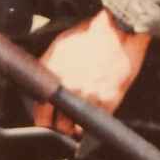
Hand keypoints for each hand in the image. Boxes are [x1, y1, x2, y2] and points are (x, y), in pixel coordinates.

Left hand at [33, 9, 150, 135]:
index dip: (44, 118)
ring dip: (77, 126)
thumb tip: (41, 86)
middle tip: (65, 118)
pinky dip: (94, 120)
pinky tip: (95, 105)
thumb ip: (48, 68)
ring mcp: (89, 96)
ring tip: (81, 112)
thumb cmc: (89, 35)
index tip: (48, 118)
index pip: (41, 112)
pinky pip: (96, 122)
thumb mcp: (59, 47)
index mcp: (54, 76)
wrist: (118, 30)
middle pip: (59, 125)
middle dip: (60, 124)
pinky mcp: (108, 100)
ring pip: (77, 129)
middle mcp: (69, 88)